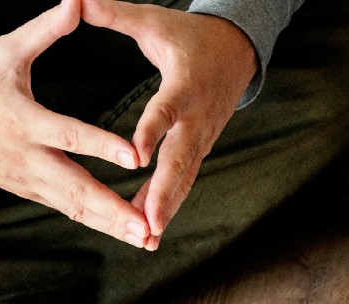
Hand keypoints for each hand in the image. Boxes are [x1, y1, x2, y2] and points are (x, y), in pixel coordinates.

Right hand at [0, 0, 149, 246]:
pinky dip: (96, 223)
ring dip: (111, 225)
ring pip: (75, 208)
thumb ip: (45, 29)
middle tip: (147, 226)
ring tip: (147, 239)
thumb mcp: (5, 50)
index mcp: (24, 121)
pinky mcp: (29, 191)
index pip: (70, 135)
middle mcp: (28, 158)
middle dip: (113, 210)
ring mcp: (28, 181)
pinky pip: (68, 210)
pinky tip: (125, 233)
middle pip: (76, 190)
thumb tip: (76, 0)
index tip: (135, 157)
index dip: (102, 146)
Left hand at [82, 0, 256, 246]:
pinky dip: (168, 205)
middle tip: (149, 221)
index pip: (166, 111)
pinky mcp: (199, 150)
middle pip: (180, 160)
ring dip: (166, 208)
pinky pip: (183, 181)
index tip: (137, 156)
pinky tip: (149, 231)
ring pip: (183, 178)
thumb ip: (113, 13)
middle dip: (165, 192)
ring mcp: (201, 138)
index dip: (153, 133)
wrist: (234, 53)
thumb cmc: (186, 36)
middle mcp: (195, 118)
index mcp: (183, 85)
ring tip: (148, 237)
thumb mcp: (153, 20)